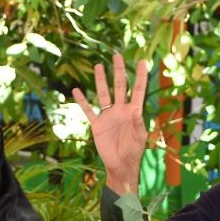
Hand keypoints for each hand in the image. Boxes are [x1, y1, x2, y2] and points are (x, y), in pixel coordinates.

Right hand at [72, 54, 149, 193]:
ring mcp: (108, 115)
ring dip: (100, 80)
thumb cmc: (133, 152)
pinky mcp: (97, 124)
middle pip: (119, 86)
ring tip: (98, 66)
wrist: (120, 165)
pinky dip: (82, 101)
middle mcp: (121, 110)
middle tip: (116, 55)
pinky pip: (88, 110)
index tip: (142, 61)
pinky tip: (76, 90)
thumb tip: (137, 110)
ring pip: (103, 93)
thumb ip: (138, 124)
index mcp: (134, 111)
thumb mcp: (139, 138)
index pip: (137, 90)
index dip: (140, 76)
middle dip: (118, 71)